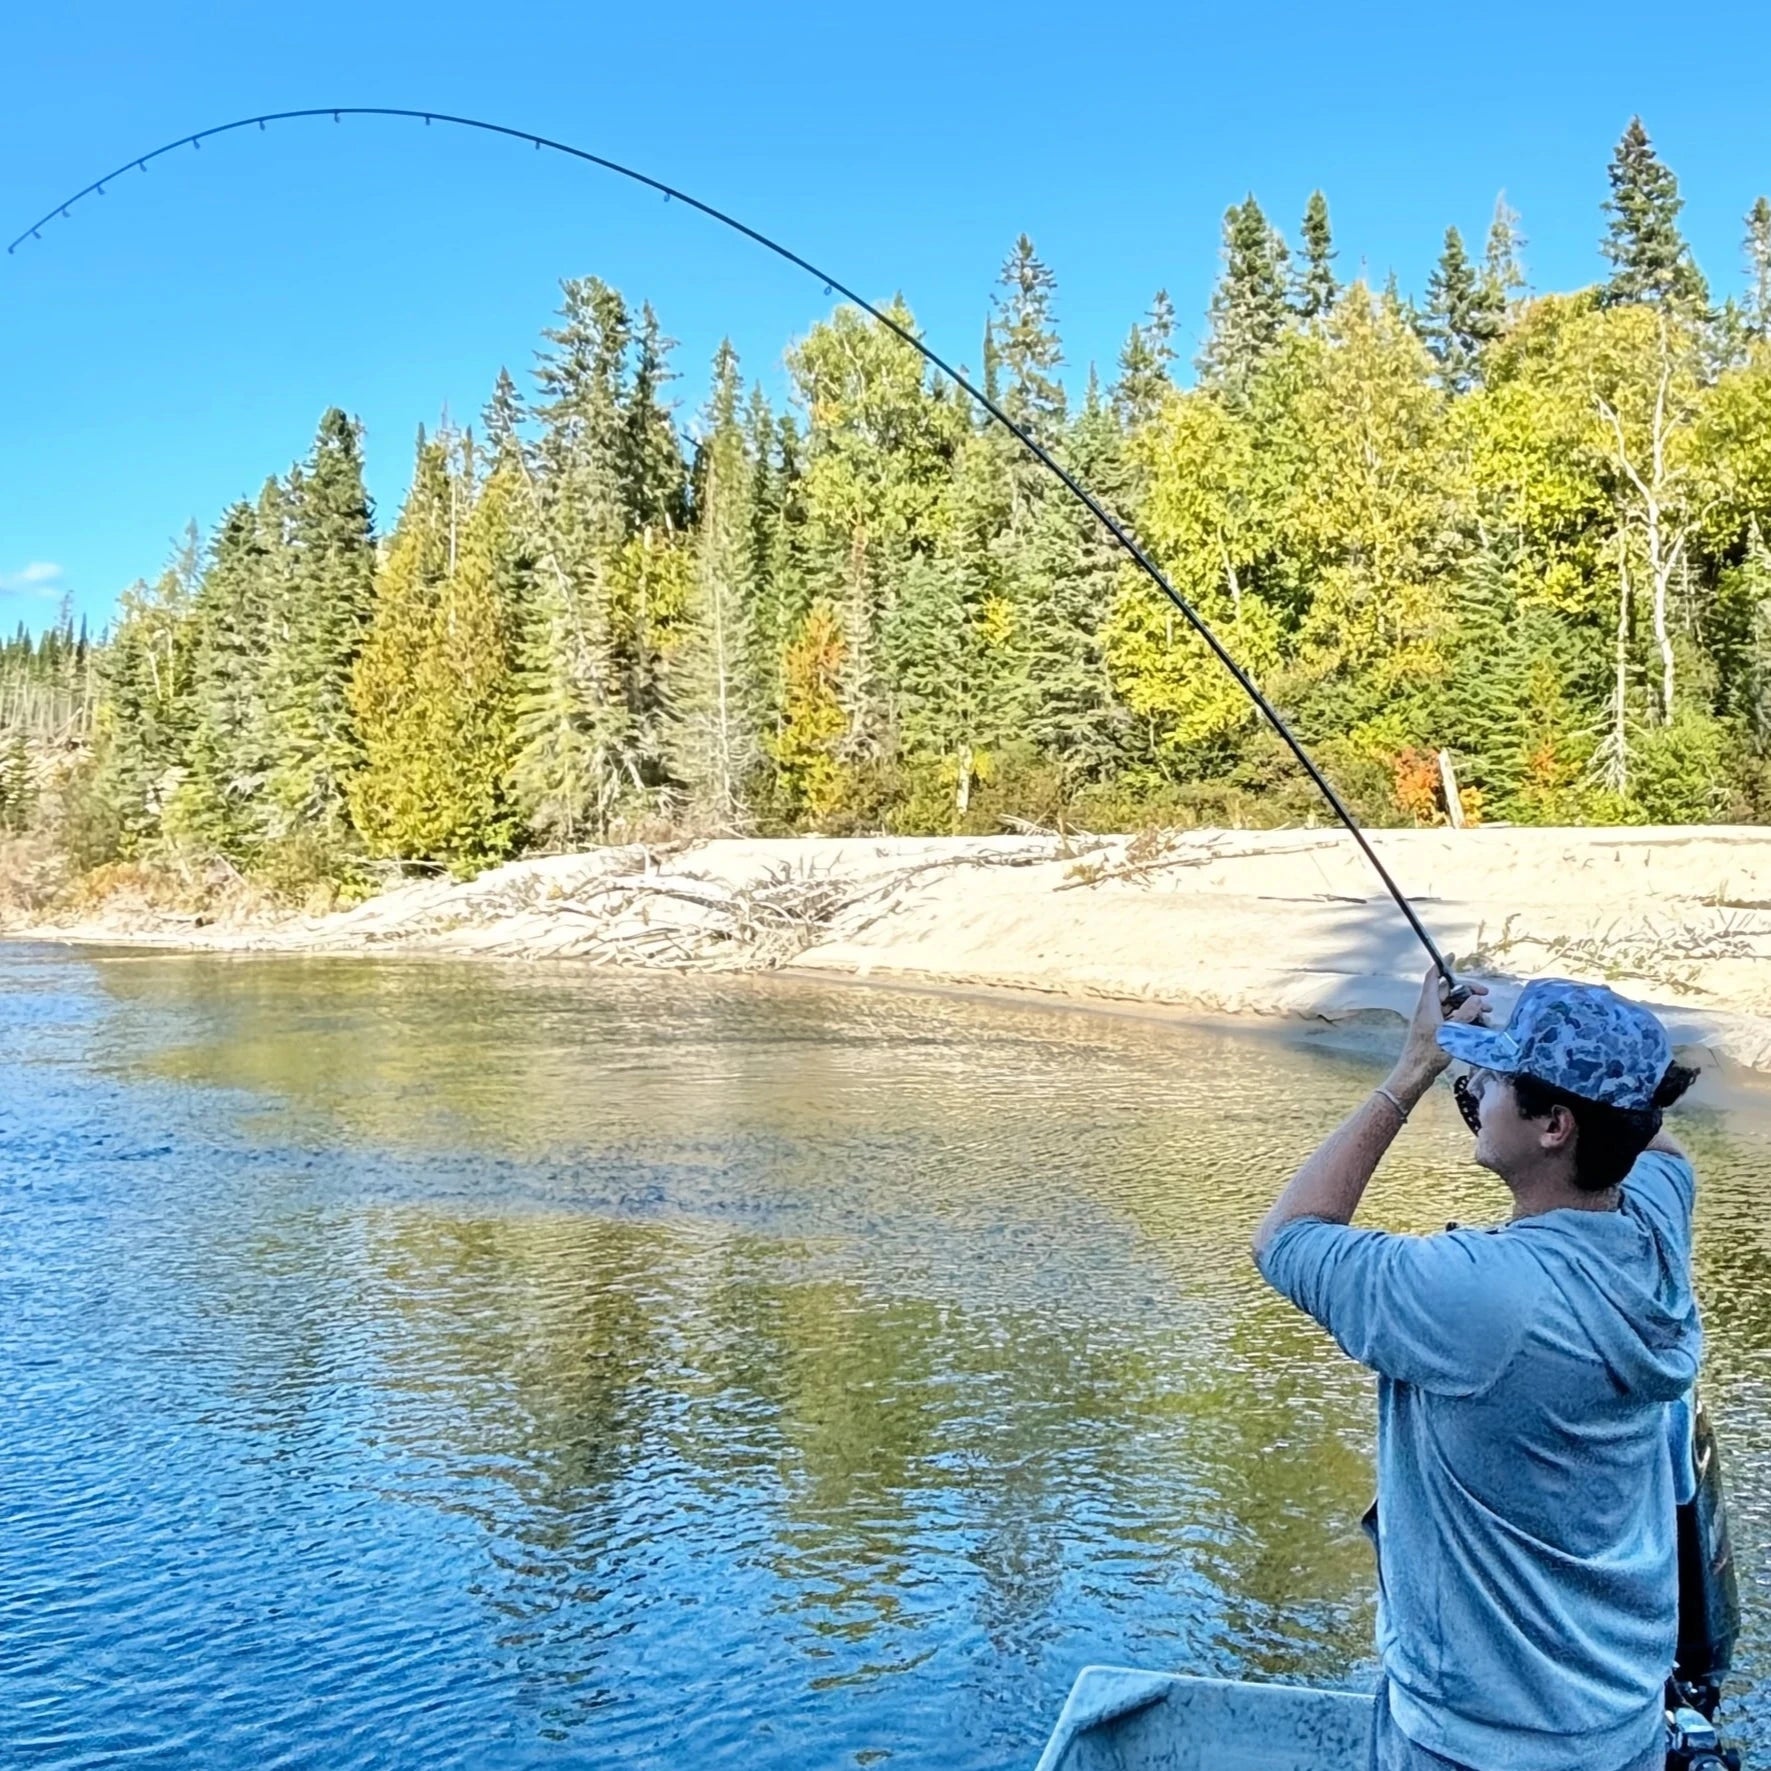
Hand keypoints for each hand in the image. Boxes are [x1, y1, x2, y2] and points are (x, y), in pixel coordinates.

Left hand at [1387, 968, 1487, 1102]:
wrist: (1415, 1073)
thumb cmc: (1429, 1053)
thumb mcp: (1451, 1033)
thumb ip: (1465, 1015)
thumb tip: (1478, 999)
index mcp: (1427, 1005)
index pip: (1433, 978)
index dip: (1442, 965)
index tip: (1453, 955)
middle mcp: (1428, 1009)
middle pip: (1448, 992)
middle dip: (1468, 991)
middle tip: (1486, 994)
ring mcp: (1431, 1020)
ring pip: (1453, 1006)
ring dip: (1470, 1006)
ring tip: (1488, 1013)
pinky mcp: (1436, 1031)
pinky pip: (1452, 1018)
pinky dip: (1465, 1018)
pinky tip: (1480, 1025)